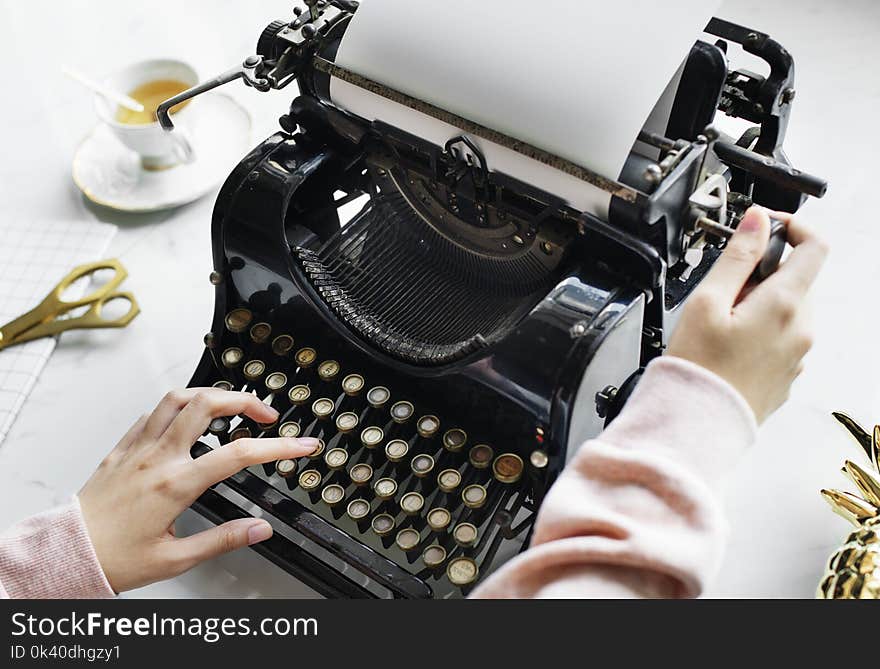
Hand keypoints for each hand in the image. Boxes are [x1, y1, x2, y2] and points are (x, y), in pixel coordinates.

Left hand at [78, 388, 318, 592]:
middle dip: (245, 401)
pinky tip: (185, 419)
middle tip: (266, 414)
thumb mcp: (176, 559)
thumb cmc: (115, 559)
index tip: (301, 445)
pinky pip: (150, 413)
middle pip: (207, 404)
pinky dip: (175, 407)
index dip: (278, 446)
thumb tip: (259, 529)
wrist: (68, 553)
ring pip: (176, 398)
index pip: (239, 454)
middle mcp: (157, 458)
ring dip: (210, 394)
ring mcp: (137, 449)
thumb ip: (223, 540)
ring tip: (230, 405)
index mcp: (175, 485)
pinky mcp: (121, 449)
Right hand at [667, 207, 827, 422]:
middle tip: (724, 288)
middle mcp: (801, 329)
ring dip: (762, 302)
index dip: (792, 227)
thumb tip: (757, 221)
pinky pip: (782, 337)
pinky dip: (761, 329)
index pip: (814, 246)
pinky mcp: (788, 373)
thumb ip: (737, 256)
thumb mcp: (707, 300)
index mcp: (784, 304)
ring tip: (723, 321)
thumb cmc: (698, 367)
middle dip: (763, 273)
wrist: (698, 422)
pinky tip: (729, 344)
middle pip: (797, 279)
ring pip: (789, 309)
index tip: (765, 228)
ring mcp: (798, 354)